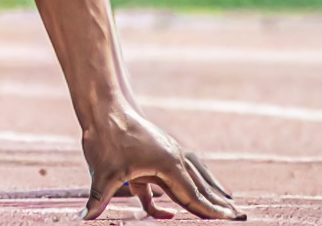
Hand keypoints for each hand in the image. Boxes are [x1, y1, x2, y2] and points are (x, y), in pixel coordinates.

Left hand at [82, 102, 243, 219]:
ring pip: (195, 174)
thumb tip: (85, 218)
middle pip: (200, 185)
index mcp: (167, 165)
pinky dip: (189, 182)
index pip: (192, 196)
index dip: (209, 211)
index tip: (229, 219)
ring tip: (226, 201)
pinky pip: (179, 170)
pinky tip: (185, 196)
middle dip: (216, 202)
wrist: (104, 106)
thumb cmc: (105, 138)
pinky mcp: (158, 150)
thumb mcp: (102, 173)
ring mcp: (168, 151)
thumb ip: (99, 199)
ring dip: (208, 188)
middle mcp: (174, 157)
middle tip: (236, 216)